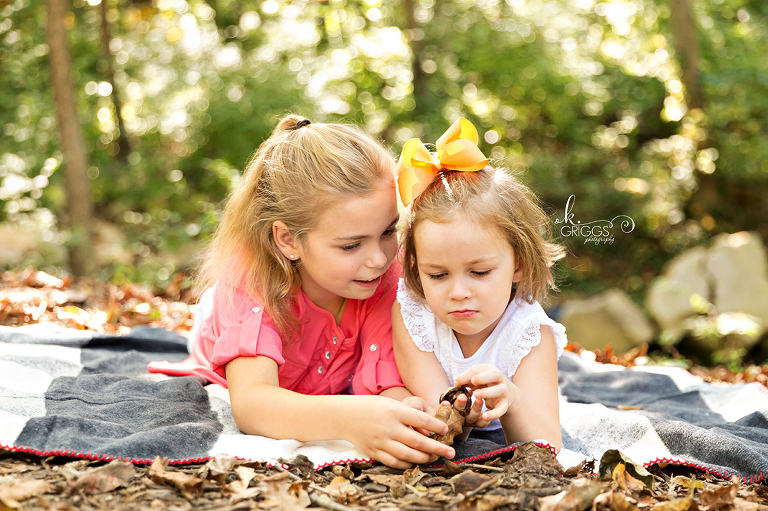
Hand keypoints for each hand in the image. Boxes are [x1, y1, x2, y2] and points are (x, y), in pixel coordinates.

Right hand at [341, 395, 455, 468]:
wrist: (345, 416)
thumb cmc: (373, 407)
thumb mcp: (391, 404)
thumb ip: (409, 415)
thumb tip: (430, 427)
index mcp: (394, 411)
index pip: (421, 420)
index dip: (437, 425)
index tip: (446, 429)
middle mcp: (389, 427)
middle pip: (418, 441)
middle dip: (437, 447)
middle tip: (451, 452)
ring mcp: (381, 442)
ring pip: (408, 454)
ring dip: (424, 458)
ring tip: (435, 457)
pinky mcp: (374, 453)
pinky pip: (395, 462)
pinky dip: (407, 463)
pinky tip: (416, 461)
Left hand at [454, 364, 517, 424]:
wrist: (506, 393)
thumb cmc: (486, 384)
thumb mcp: (477, 380)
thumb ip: (467, 380)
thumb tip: (457, 383)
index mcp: (489, 370)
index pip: (478, 369)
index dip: (468, 375)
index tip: (458, 382)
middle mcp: (499, 379)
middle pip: (495, 374)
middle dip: (482, 377)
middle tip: (472, 381)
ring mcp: (504, 391)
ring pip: (500, 390)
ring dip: (487, 392)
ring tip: (476, 396)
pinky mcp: (504, 404)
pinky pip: (501, 409)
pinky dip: (494, 413)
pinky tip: (485, 416)